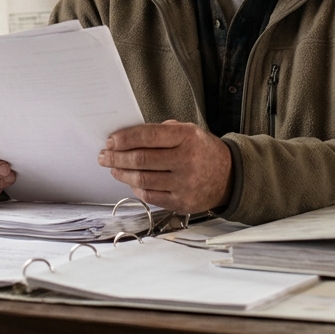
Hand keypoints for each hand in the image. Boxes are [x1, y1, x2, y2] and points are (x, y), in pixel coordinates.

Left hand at [97, 120, 232, 213]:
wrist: (230, 177)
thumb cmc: (204, 151)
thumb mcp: (189, 131)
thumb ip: (161, 132)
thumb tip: (128, 137)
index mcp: (187, 138)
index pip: (147, 137)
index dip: (124, 139)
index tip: (111, 141)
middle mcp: (186, 161)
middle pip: (141, 160)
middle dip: (116, 157)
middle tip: (105, 155)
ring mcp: (184, 184)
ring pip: (142, 179)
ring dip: (122, 173)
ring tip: (113, 168)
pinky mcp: (182, 202)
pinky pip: (151, 196)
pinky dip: (136, 188)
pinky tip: (130, 181)